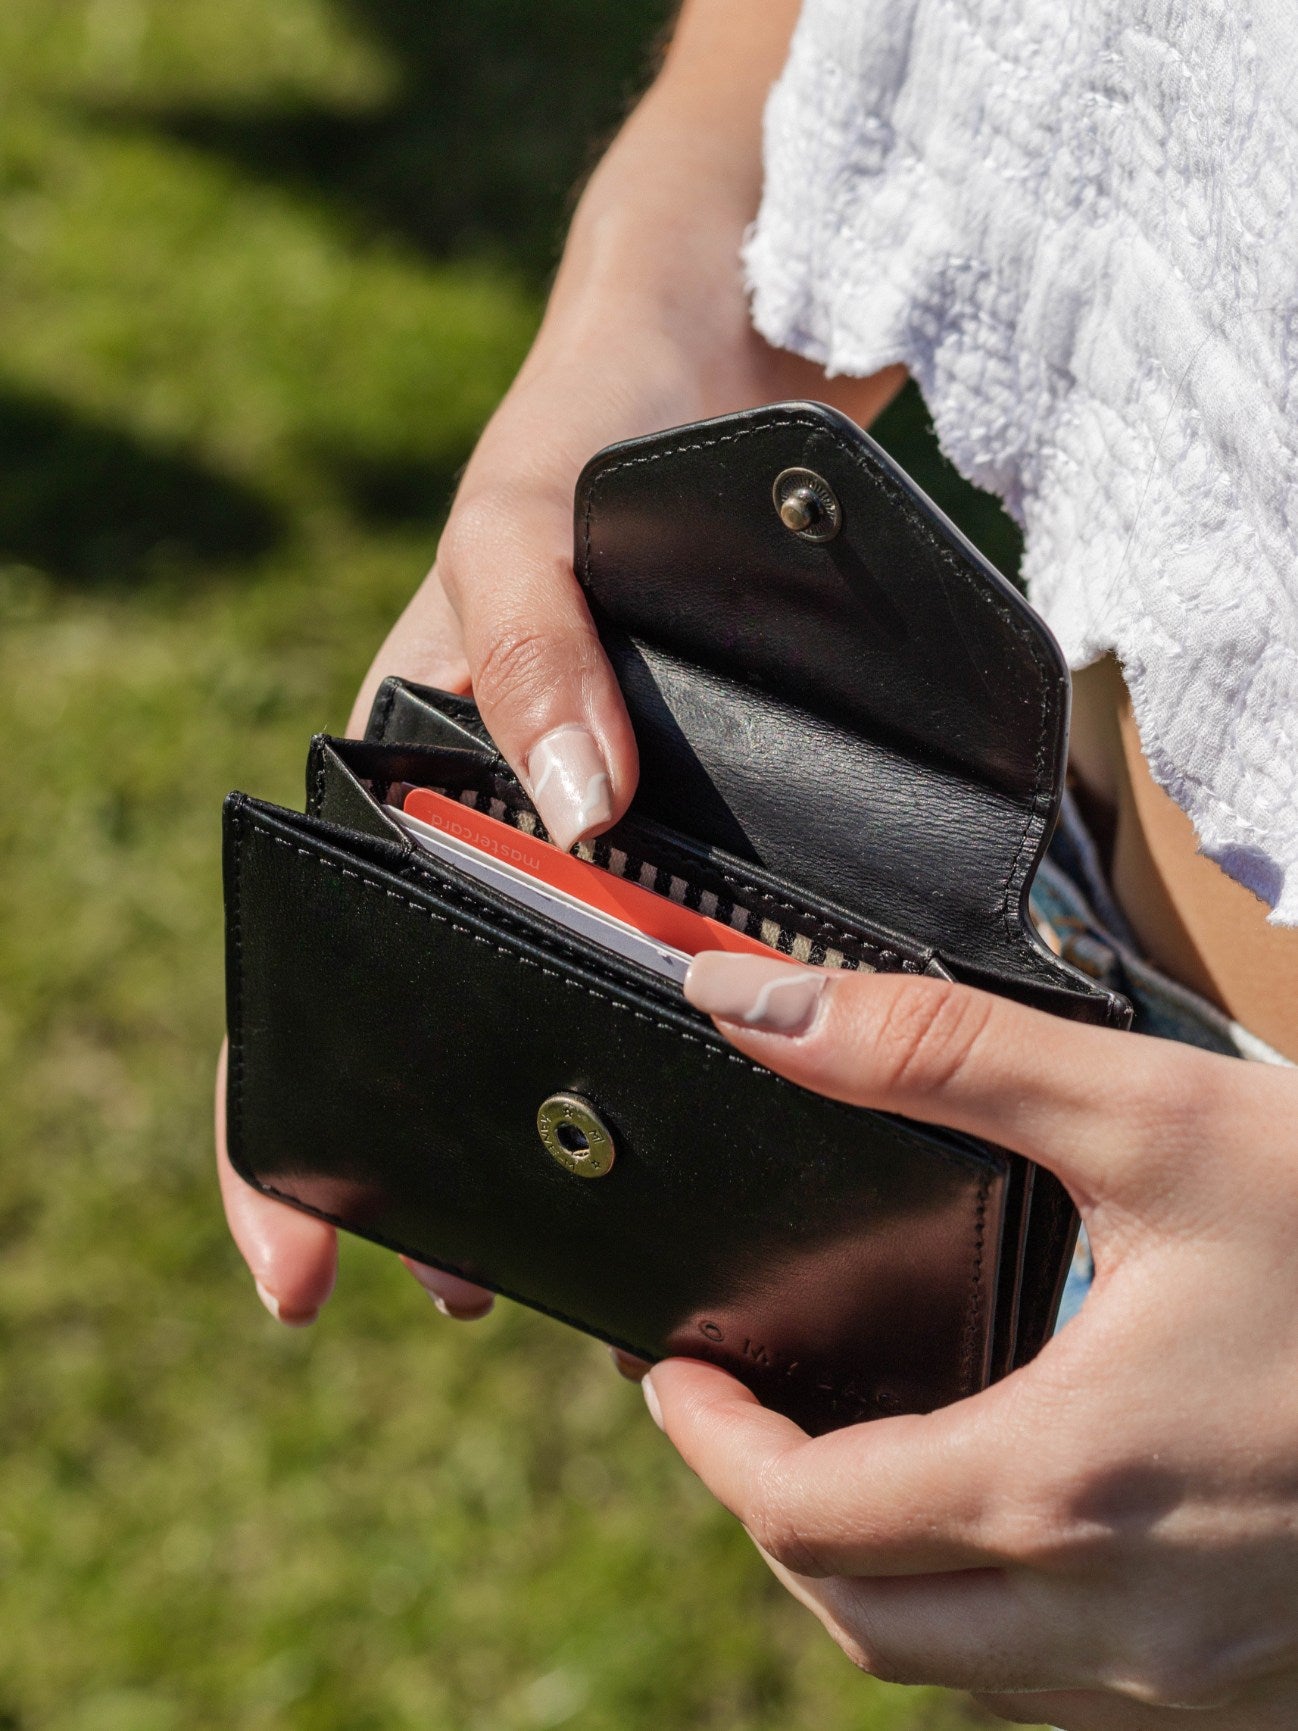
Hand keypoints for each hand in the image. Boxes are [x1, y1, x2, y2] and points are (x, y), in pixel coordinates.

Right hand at [215, 0, 906, 1327]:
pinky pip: (649, 948)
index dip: (278, 1133)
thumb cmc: (592, 432)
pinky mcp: (678, 819)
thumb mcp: (530, 524)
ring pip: (536, 1013)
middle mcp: (480, 824)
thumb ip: (531, 650)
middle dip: (417, 1177)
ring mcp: (580, 830)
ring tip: (585, 1256)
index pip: (300, 979)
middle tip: (466, 1298)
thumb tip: (579, 815)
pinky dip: (657, 1035)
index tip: (295, 1272)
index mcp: (395, 775)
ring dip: (542, 1138)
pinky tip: (709, 1103)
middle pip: (415, 1031)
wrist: (712, 368)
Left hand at [642, 950, 1297, 1728]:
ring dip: (877, 1573)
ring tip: (856, 1455)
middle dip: (771, 1516)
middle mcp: (1118, 1623)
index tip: (674, 1376)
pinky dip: (995, 1612)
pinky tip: (1018, 1514)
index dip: (709, 1445)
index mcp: (1062, 1487)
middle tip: (743, 1414)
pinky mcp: (1256, 1690)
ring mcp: (1194, 1682)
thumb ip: (936, 1054)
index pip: (803, 1517)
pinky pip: (1070, 1691)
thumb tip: (757, 1005)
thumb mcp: (1152, 1118)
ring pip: (962, 1671)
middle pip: (860, 1618)